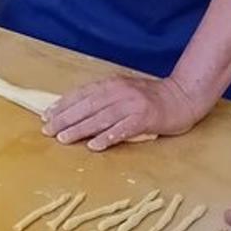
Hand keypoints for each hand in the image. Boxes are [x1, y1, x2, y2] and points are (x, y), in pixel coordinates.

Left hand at [42, 75, 205, 150]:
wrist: (183, 96)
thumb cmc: (150, 97)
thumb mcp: (124, 91)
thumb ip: (103, 98)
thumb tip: (76, 111)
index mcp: (112, 84)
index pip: (82, 94)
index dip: (63, 104)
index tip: (46, 115)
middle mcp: (120, 92)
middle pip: (87, 106)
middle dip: (65, 118)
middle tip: (48, 130)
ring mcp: (133, 105)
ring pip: (101, 117)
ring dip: (80, 129)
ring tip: (63, 139)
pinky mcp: (145, 118)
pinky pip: (122, 129)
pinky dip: (107, 137)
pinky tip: (94, 145)